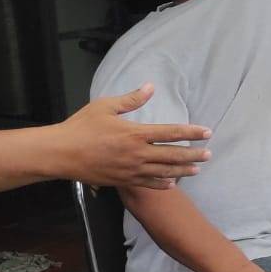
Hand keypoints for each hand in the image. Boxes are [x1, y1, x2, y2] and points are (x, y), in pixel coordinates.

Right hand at [58, 87, 211, 189]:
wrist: (60, 154)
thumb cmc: (81, 127)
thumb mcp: (105, 107)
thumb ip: (131, 99)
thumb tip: (150, 87)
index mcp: (135, 133)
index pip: (171, 132)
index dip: (192, 133)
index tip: (207, 132)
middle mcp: (137, 153)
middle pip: (173, 155)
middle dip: (193, 154)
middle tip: (209, 154)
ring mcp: (131, 169)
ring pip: (164, 172)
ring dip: (183, 170)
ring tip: (197, 169)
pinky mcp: (123, 180)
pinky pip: (148, 184)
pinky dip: (162, 184)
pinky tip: (173, 183)